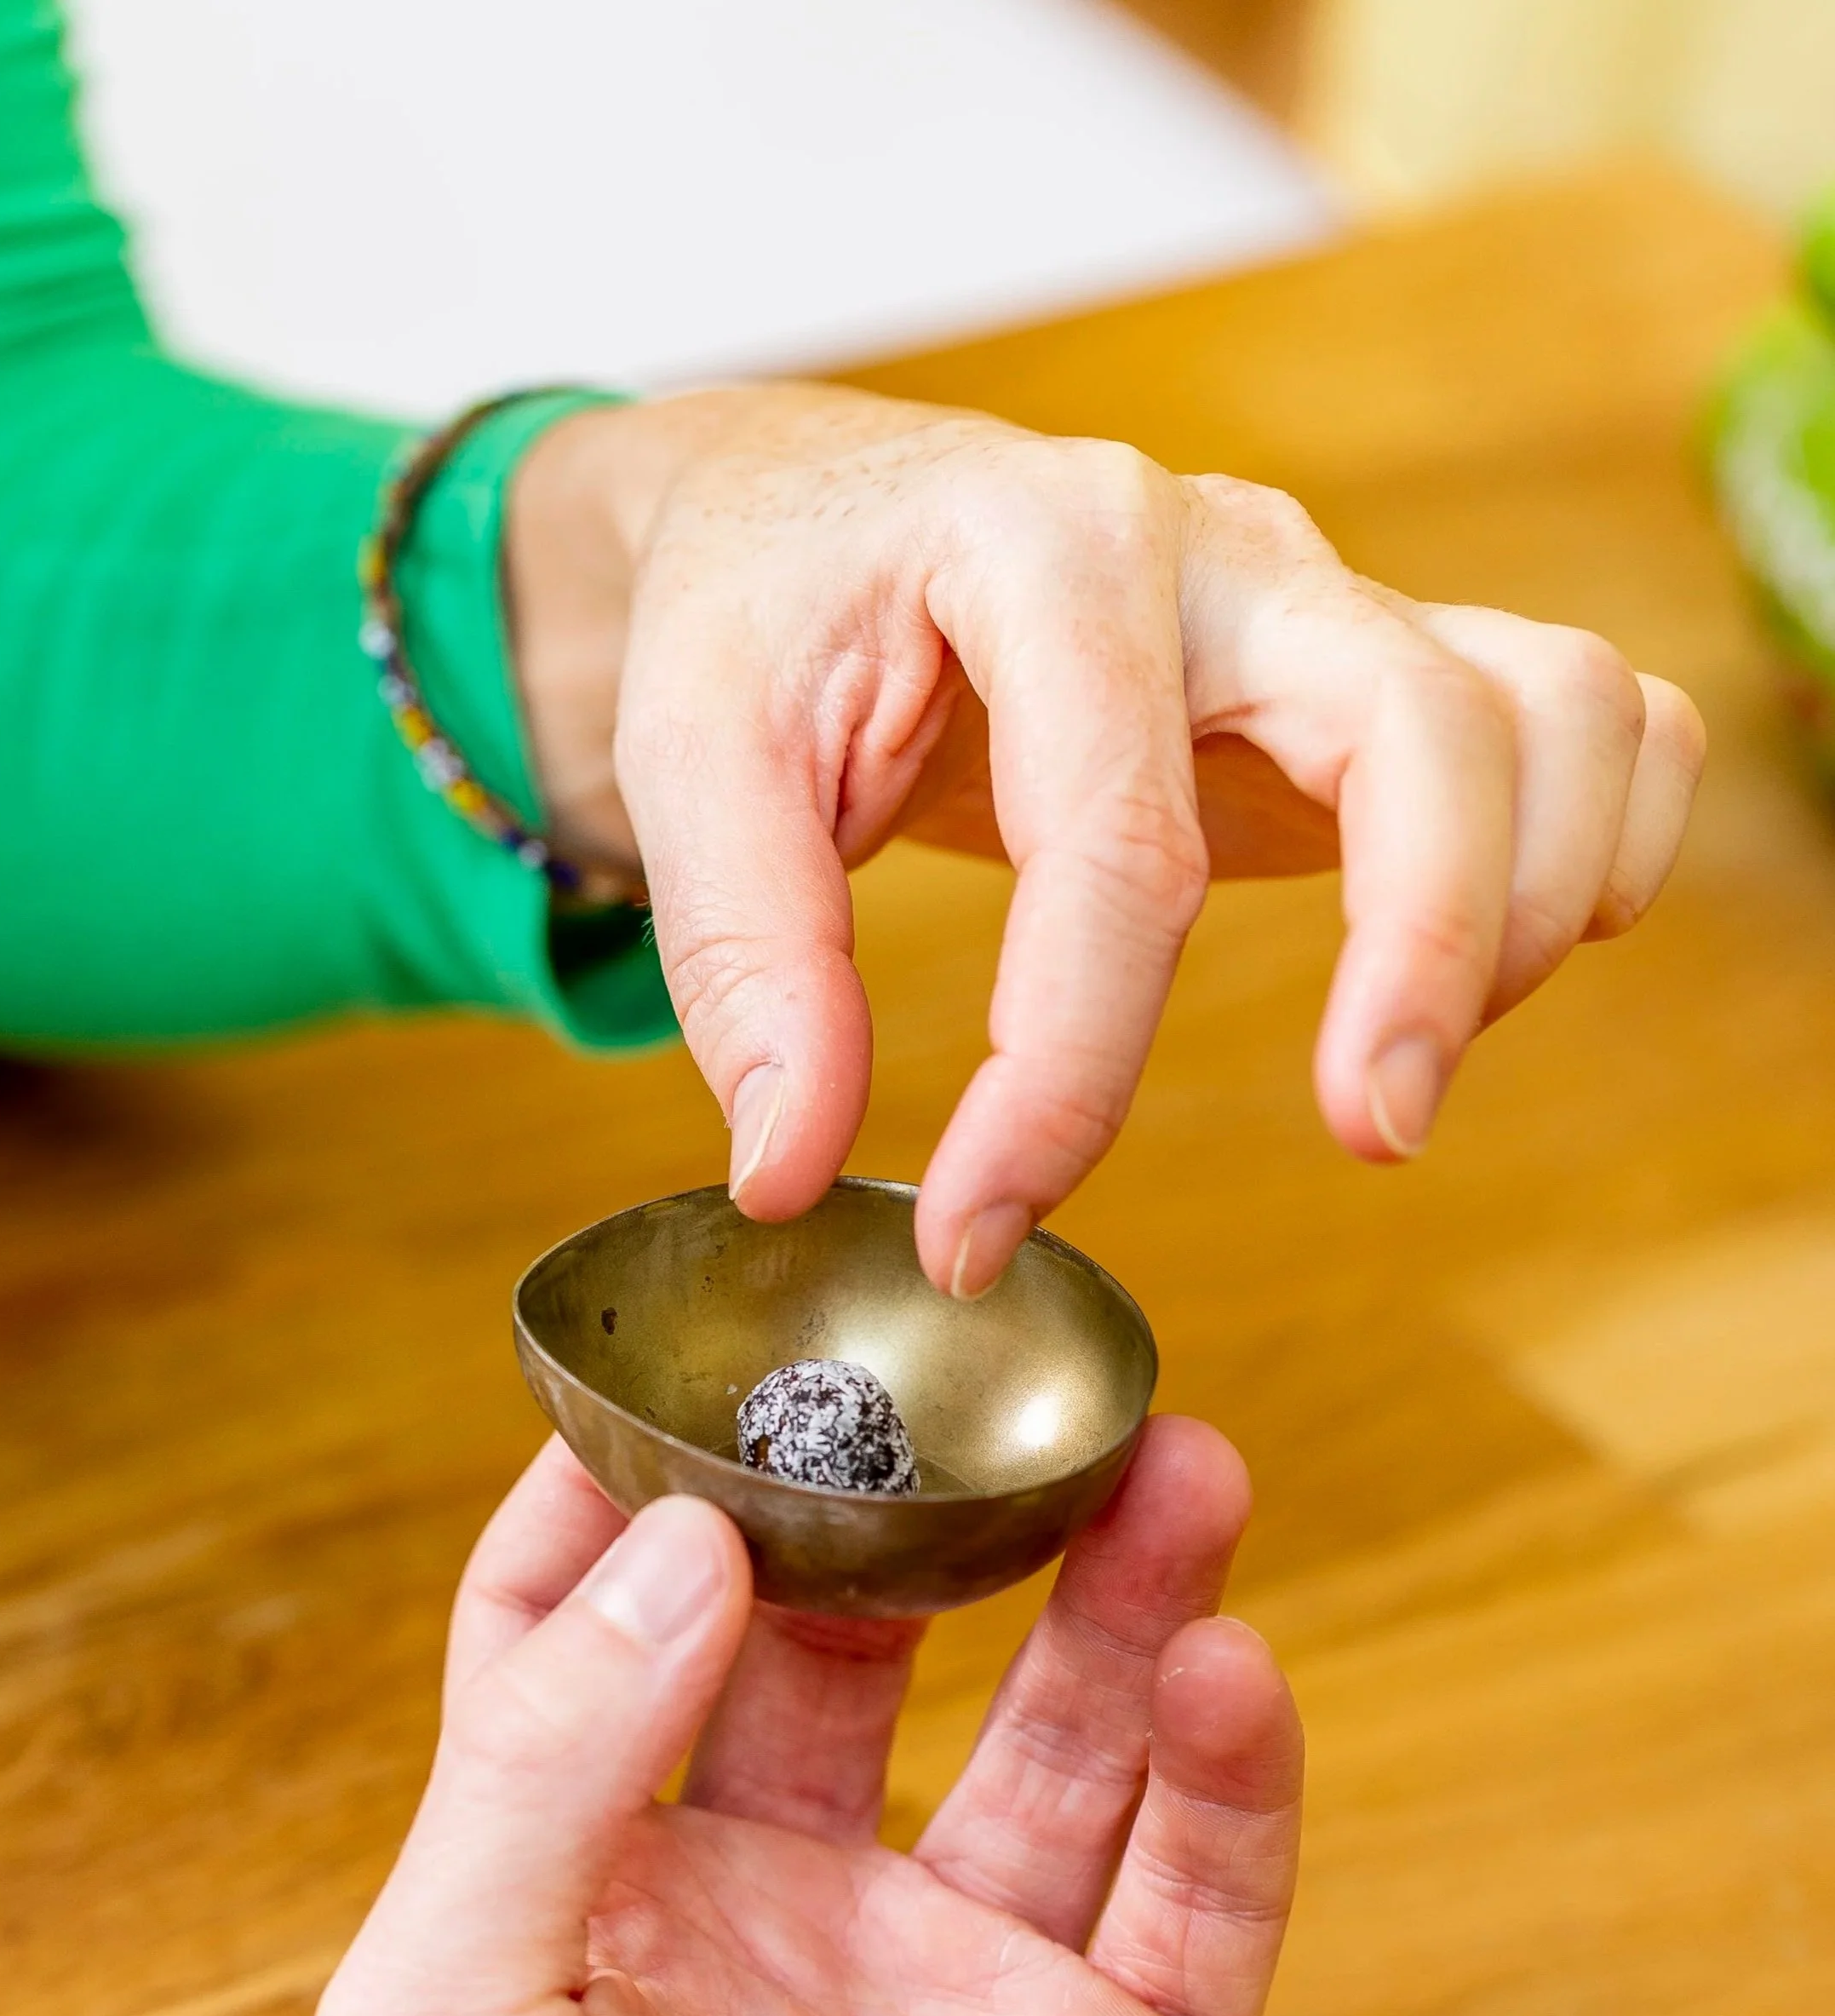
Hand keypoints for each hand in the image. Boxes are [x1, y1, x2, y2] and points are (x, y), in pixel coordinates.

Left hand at [314, 1419, 1300, 2015]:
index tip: (694, 1363)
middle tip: (981, 1384)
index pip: (593, 1648)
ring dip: (1119, 1595)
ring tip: (1175, 1461)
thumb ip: (536, 1767)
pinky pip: (1195, 1882)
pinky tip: (1227, 1662)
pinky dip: (1224, 1769)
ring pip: (1060, 1735)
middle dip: (919, 1517)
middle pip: (857, 1655)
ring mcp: (968, 1989)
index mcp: (613, 1909)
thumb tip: (672, 1543)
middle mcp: (790, 1924)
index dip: (630, 1503)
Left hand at [508, 383, 1705, 1293]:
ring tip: (1402, 1068)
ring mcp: (1320, 602)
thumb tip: (795, 1168)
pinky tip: (1485, 965)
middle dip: (1422, 951)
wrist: (818, 515)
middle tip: (1367, 1137)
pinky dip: (1595, 839)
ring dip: (1523, 905)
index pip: (1114, 841)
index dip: (1065, 1074)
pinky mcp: (1372, 666)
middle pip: (1426, 723)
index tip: (983, 1230)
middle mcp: (1220, 551)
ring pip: (1552, 707)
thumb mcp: (690, 755)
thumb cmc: (765, 619)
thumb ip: (747, 959)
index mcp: (1042, 545)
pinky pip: (1585, 715)